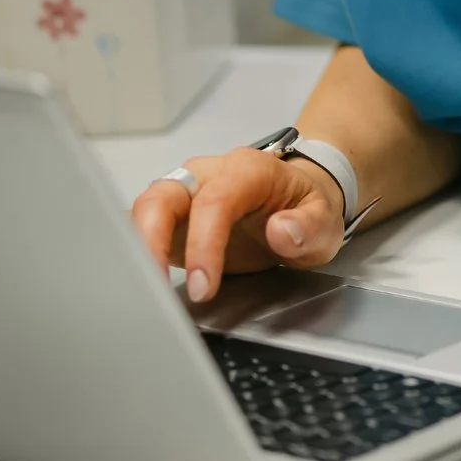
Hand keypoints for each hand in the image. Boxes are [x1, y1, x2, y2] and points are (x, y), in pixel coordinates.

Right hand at [131, 146, 346, 303]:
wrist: (298, 199)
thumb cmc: (308, 207)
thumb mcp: (324, 221)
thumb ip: (308, 227)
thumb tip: (280, 230)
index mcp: (248, 170)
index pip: (215, 201)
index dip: (204, 244)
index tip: (203, 286)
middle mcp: (208, 174)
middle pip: (163, 196)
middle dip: (152, 242)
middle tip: (157, 288)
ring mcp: (186, 192)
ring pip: (146, 208)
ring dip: (139, 249)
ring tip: (145, 291)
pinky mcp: (173, 215)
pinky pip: (144, 225)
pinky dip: (136, 250)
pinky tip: (136, 279)